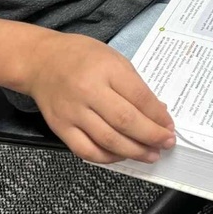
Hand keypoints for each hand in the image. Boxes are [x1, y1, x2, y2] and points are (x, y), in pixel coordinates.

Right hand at [25, 30, 175, 163]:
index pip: (139, 97)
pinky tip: (122, 156)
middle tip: (166, 143)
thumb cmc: (82, 56)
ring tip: (151, 155)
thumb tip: (157, 111)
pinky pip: (85, 150)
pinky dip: (107, 157)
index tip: (169, 126)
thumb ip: (135, 85)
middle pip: (125, 121)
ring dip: (133, 151)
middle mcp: (89, 91)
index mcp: (107, 69)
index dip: (157, 115)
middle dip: (151, 136)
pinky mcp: (60, 128)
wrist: (42, 60)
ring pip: (107, 139)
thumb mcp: (114, 58)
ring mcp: (73, 112)